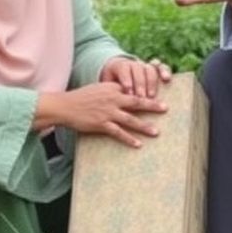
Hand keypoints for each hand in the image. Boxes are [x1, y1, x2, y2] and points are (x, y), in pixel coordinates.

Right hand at [36, 83, 167, 147]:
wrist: (65, 106)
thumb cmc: (81, 97)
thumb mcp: (99, 88)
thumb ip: (113, 91)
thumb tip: (125, 94)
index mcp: (113, 88)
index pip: (133, 89)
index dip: (146, 92)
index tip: (159, 96)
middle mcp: (113, 99)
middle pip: (137, 102)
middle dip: (153, 105)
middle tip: (166, 108)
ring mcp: (108, 112)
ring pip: (131, 119)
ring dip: (145, 126)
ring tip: (156, 132)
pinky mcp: (102, 124)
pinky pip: (119, 133)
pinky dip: (129, 139)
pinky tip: (138, 144)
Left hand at [99, 56, 171, 97]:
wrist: (118, 73)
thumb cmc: (111, 86)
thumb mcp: (106, 87)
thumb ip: (107, 91)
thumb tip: (102, 102)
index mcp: (119, 66)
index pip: (124, 70)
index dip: (127, 81)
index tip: (129, 93)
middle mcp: (133, 64)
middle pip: (138, 70)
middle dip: (140, 85)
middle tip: (140, 97)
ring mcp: (144, 64)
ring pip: (149, 68)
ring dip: (151, 82)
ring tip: (151, 96)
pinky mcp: (155, 67)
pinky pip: (161, 66)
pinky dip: (165, 71)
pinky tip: (166, 79)